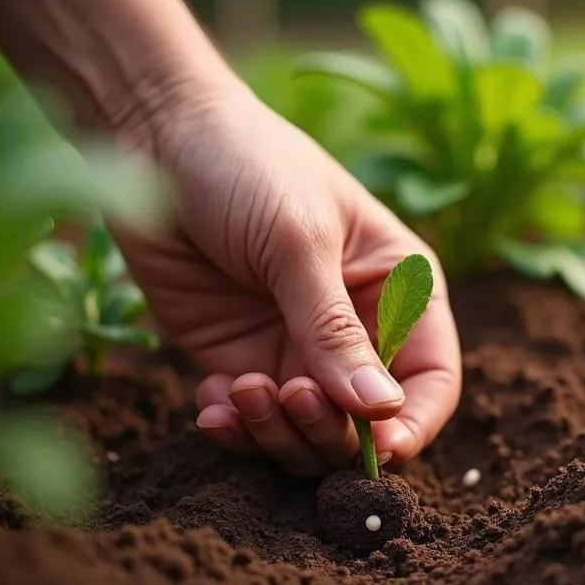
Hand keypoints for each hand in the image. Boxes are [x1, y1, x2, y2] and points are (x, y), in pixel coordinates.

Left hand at [117, 77, 460, 475]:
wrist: (154, 138)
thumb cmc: (247, 165)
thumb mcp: (299, 242)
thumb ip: (335, 330)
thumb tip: (382, 412)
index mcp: (396, 290)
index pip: (430, 378)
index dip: (414, 422)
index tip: (384, 447)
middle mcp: (353, 330)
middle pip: (365, 423)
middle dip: (331, 428)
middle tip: (288, 394)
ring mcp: (293, 351)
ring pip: (307, 435)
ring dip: (278, 432)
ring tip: (241, 390)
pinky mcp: (238, 361)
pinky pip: (249, 425)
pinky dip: (234, 431)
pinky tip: (211, 405)